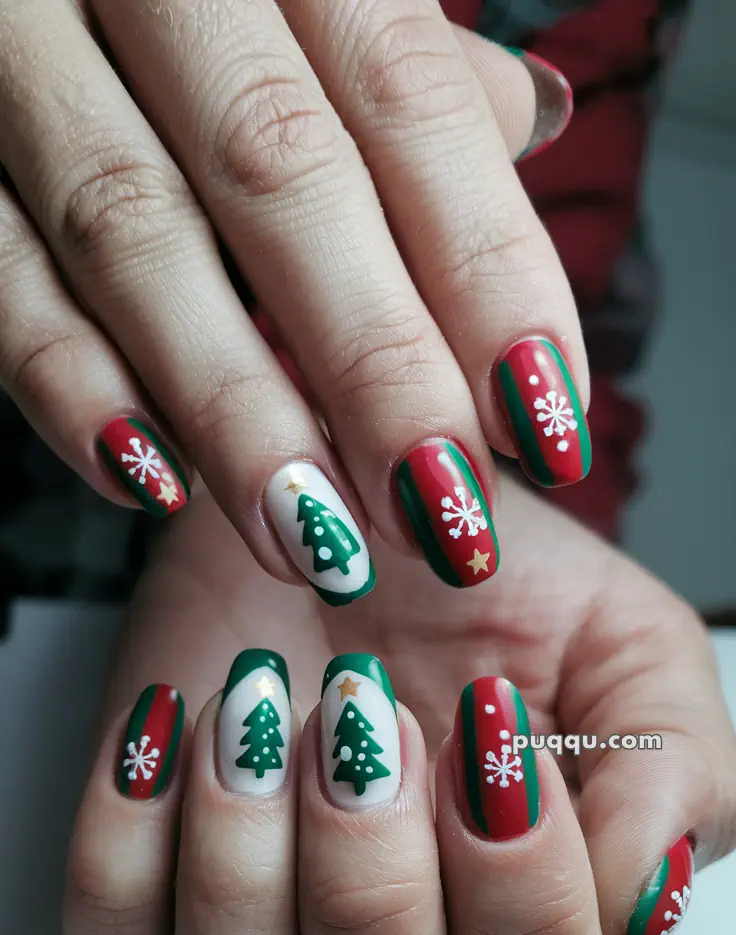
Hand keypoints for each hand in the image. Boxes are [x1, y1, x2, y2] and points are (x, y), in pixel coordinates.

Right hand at [0, 0, 581, 606]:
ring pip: (132, 232)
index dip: (486, 270)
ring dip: (234, 408)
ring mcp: (21, 49)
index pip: (408, 99)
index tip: (543, 425)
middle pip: (281, 172)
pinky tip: (151, 483)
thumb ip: (407, 62)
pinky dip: (69, 384)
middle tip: (439, 512)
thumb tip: (533, 120)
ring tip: (317, 540)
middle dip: (372, 362)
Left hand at [63, 478, 735, 934]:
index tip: (492, 735)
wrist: (352, 505)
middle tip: (373, 724)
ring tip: (269, 711)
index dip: (528, 910)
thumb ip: (676, 778)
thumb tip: (640, 907)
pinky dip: (135, 829)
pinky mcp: (150, 907)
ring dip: (249, 876)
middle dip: (377, 899)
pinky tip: (184, 718)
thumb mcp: (632, 653)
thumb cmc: (492, 593)